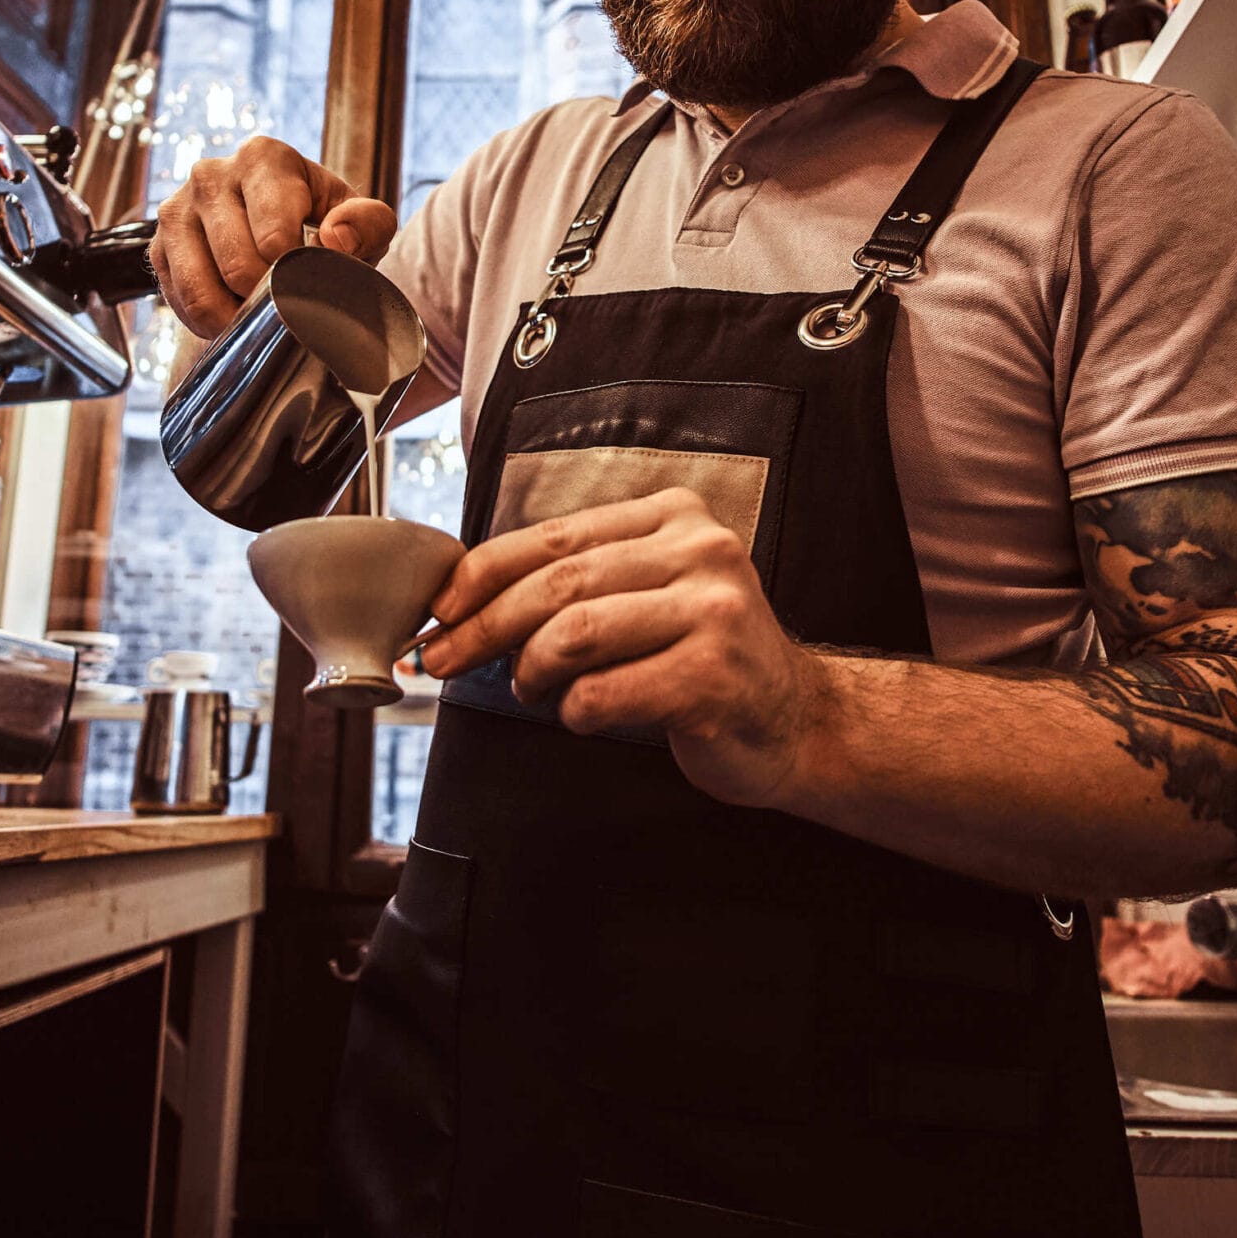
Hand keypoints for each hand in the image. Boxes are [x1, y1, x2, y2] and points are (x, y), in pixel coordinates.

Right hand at [148, 135, 397, 336]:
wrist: (275, 227)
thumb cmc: (323, 223)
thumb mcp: (363, 220)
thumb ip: (368, 224)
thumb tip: (336, 240)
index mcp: (263, 158)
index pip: (274, 236)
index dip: (296, 273)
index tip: (311, 278)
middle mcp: (210, 175)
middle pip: (238, 266)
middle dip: (267, 298)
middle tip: (287, 302)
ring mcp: (177, 209)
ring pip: (200, 289)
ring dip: (235, 317)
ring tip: (260, 313)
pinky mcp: (157, 245)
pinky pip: (179, 301)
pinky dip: (207, 321)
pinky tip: (232, 311)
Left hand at [415, 488, 835, 808]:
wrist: (797, 722)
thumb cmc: (702, 659)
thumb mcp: (649, 594)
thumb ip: (581, 580)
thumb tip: (465, 597)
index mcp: (676, 516)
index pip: (556, 535)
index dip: (484, 571)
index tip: (439, 606)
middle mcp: (700, 551)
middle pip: (559, 583)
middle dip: (485, 625)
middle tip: (441, 659)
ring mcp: (713, 612)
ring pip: (575, 634)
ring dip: (532, 671)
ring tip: (531, 690)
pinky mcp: (713, 676)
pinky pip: (604, 693)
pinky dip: (576, 711)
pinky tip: (586, 714)